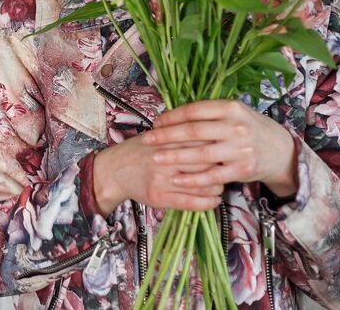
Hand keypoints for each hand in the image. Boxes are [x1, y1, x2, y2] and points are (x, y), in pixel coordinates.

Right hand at [94, 132, 223, 212]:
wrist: (113, 171)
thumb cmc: (138, 151)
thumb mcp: (156, 135)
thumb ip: (179, 135)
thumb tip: (212, 135)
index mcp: (164, 140)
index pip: (200, 142)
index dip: (216, 147)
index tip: (224, 150)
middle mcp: (164, 159)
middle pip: (204, 163)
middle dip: (219, 167)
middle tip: (226, 169)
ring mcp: (161, 179)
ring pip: (200, 184)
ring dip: (217, 186)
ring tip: (220, 185)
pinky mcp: (159, 197)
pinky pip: (190, 203)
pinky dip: (207, 203)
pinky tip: (214, 200)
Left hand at [144, 100, 297, 197]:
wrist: (279, 150)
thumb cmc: (248, 128)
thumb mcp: (234, 113)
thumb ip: (208, 113)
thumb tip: (172, 114)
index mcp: (232, 108)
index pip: (195, 111)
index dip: (172, 117)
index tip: (156, 122)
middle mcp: (237, 127)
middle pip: (194, 131)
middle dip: (167, 136)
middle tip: (148, 139)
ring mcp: (240, 149)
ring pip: (200, 154)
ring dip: (175, 157)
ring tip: (155, 158)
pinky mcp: (242, 170)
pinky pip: (212, 176)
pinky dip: (193, 179)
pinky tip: (177, 179)